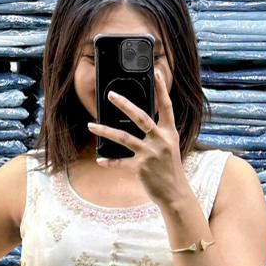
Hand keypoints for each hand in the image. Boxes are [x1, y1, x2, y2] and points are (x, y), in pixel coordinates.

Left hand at [86, 67, 187, 207]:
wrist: (175, 193)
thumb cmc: (169, 169)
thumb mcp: (169, 146)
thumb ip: (158, 132)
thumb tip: (140, 120)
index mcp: (169, 132)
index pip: (166, 106)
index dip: (162, 88)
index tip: (157, 72)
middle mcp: (160, 140)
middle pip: (141, 117)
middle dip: (124, 104)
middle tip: (110, 94)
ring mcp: (150, 154)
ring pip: (124, 138)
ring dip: (105, 131)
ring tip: (91, 125)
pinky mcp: (141, 168)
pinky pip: (120, 163)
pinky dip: (109, 161)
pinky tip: (99, 160)